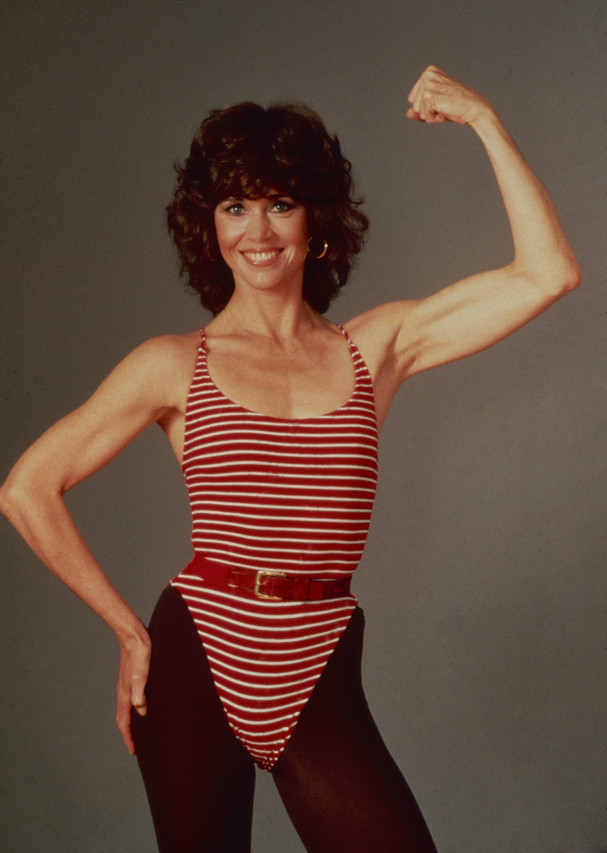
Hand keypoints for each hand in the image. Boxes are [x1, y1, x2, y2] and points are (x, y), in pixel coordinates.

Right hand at [115, 629, 151, 754]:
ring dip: (132, 723)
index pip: (124, 722)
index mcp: (125, 693)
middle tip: (136, 746)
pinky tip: (145, 707)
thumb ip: (140, 691)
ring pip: (127, 710)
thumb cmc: (140, 653)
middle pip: (123, 719)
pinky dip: (135, 710)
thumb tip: (141, 710)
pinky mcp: (133, 679)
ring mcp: (127, 686)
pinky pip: (132, 700)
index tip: (133, 751)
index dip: (128, 737)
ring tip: (141, 731)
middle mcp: (124, 692)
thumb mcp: (142, 673)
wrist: (134, 635)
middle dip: (129, 734)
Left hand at [406, 65, 492, 125]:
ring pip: (418, 111)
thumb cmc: (456, 106)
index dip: (427, 106)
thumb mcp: (435, 106)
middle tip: (445, 105)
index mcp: (429, 72)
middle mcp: (428, 75)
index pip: (413, 99)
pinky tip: (446, 111)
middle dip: (428, 111)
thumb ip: (420, 110)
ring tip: (446, 107)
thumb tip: (407, 113)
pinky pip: (425, 117)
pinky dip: (435, 119)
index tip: (442, 100)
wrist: (474, 108)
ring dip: (432, 115)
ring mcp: (429, 85)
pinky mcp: (430, 96)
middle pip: (414, 105)